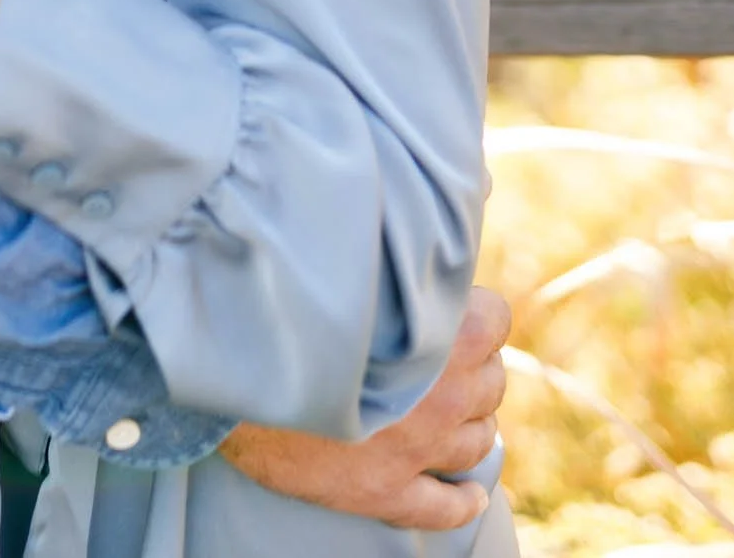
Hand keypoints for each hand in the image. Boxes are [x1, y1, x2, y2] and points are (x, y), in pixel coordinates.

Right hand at [219, 286, 510, 529]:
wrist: (237, 362)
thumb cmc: (291, 302)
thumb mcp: (354, 266)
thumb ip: (398, 260)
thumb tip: (428, 225)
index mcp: (443, 336)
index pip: (496, 319)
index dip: (475, 311)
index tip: (452, 308)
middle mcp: (443, 396)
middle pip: (492, 382)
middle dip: (475, 369)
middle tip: (445, 359)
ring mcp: (418, 450)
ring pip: (478, 441)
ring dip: (470, 424)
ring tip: (452, 415)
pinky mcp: (386, 491)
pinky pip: (445, 508)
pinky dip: (463, 501)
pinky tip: (471, 495)